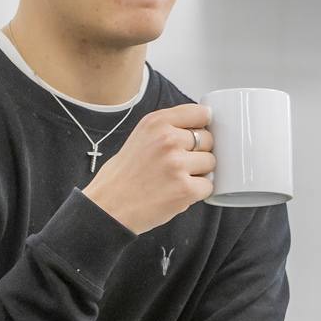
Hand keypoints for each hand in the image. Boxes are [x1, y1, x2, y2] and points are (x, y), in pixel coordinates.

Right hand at [81, 102, 217, 233]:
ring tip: (176, 179)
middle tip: (178, 164)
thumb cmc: (124, 176)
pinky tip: (178, 192)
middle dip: (199, 152)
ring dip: (200, 172)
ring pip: (211, 162)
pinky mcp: (185, 189)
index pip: (200, 113)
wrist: (109, 207)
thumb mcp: (141, 137)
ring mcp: (177, 164)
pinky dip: (197, 192)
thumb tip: (202, 127)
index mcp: (156, 122)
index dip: (203, 126)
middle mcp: (168, 139)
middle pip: (208, 139)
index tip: (199, 133)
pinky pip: (208, 185)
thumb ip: (168, 129)